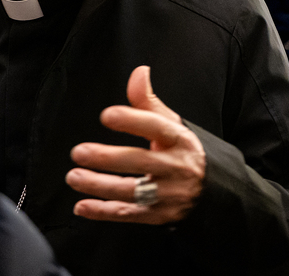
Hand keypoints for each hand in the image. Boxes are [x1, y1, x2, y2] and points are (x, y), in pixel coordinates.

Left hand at [65, 66, 205, 224]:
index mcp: (180, 141)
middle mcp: (176, 168)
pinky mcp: (159, 216)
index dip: (132, 121)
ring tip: (74, 176)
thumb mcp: (172, 124)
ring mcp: (169, 195)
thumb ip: (149, 101)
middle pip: (140, 162)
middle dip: (108, 158)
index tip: (107, 116)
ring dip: (100, 186)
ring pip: (132, 192)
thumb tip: (138, 72)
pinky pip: (129, 215)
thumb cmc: (183, 151)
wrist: (214, 192)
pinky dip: (103, 212)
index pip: (157, 128)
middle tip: (79, 152)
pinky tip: (81, 206)